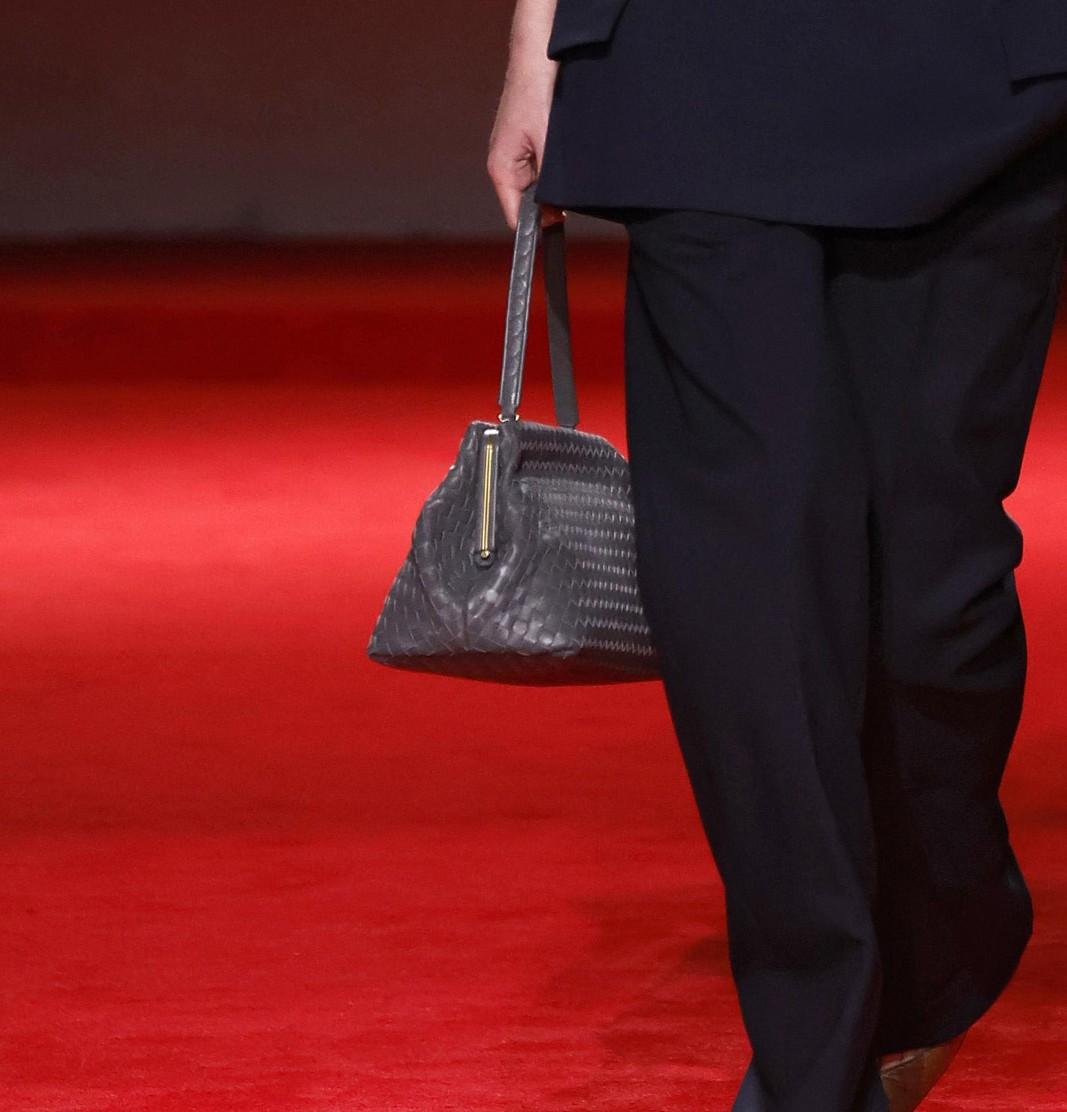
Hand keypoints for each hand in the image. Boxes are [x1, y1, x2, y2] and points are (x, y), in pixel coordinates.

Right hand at [487, 63, 566, 230]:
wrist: (537, 57)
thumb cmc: (534, 93)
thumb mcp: (547, 144)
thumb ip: (548, 182)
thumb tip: (554, 213)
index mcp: (501, 170)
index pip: (515, 217)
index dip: (535, 227)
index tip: (555, 231)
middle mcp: (505, 166)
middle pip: (528, 204)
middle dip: (549, 203)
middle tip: (569, 195)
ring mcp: (517, 156)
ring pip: (539, 186)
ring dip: (554, 183)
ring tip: (564, 163)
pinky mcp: (529, 145)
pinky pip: (543, 169)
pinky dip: (555, 168)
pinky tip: (564, 154)